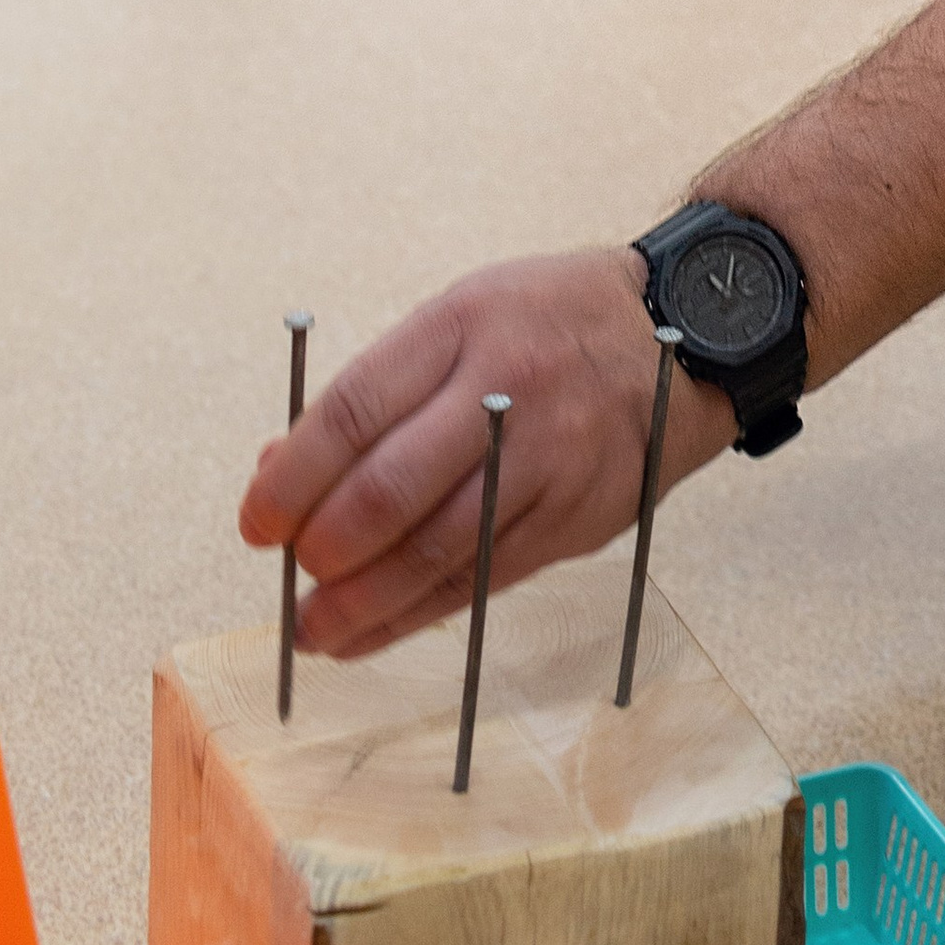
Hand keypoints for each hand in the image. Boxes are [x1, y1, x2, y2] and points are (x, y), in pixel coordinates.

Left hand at [238, 245, 721, 660]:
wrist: (688, 332)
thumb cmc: (551, 320)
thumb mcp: (463, 314)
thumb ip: (378, 391)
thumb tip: (279, 470)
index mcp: (464, 323)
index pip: (355, 410)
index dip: (292, 477)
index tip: (255, 519)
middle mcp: (507, 388)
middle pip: (389, 491)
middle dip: (321, 548)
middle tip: (289, 570)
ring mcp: (548, 458)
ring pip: (434, 552)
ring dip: (359, 603)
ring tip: (314, 629)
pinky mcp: (576, 518)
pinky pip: (482, 581)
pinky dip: (416, 615)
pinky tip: (371, 631)